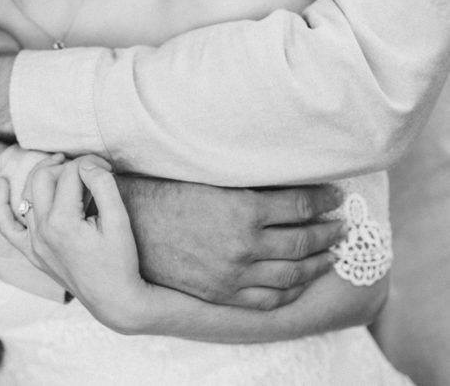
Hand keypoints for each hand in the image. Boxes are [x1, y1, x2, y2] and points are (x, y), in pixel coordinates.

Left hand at [0, 154, 147, 330]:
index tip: (108, 170)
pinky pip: (8, 227)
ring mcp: (34, 243)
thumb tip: (87, 164)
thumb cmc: (120, 261)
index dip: (92, 164)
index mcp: (62, 221)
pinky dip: (1, 204)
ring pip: (28, 194)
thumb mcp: (119, 219)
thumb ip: (103, 184)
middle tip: (88, 169)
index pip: (71, 173)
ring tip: (61, 165)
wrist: (114, 300)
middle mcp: (42, 231)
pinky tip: (2, 184)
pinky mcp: (33, 253)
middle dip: (66, 166)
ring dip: (44, 175)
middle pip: (44, 177)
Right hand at [117, 177, 346, 309]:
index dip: (324, 200)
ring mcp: (234, 274)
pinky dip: (291, 291)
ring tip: (332, 254)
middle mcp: (244, 244)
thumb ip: (251, 181)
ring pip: (292, 273)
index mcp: (244, 208)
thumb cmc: (171, 191)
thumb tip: (289, 177)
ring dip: (318, 263)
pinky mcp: (223, 293)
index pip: (301, 205)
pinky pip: (268, 299)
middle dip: (328, 232)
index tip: (336, 196)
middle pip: (303, 240)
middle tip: (342, 225)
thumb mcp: (214, 177)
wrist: (134, 225)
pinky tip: (301, 281)